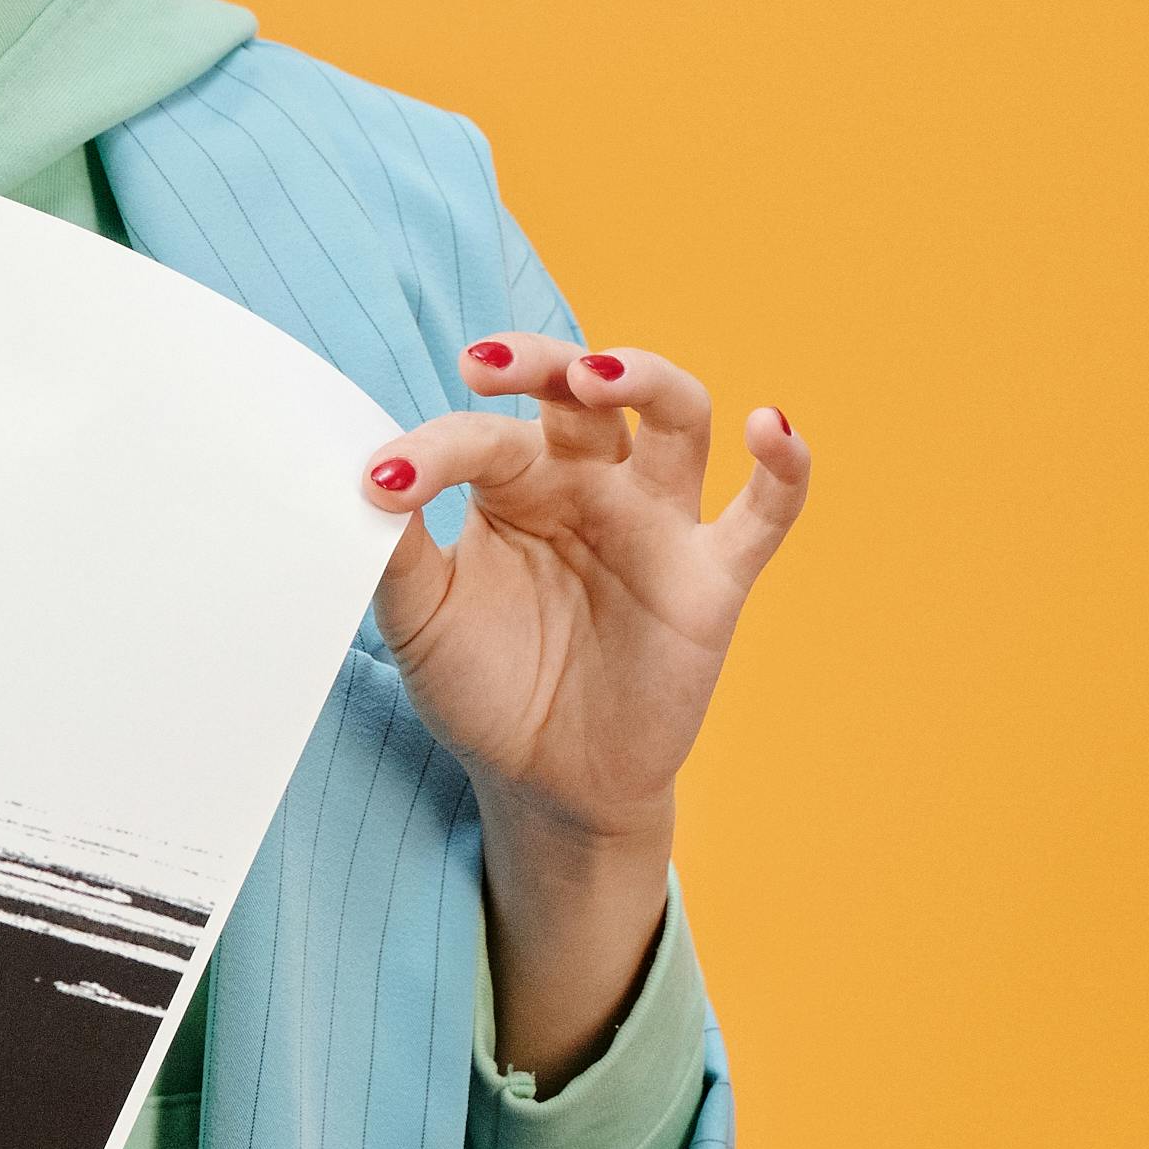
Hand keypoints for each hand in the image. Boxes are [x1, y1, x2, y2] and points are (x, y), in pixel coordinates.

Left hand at [365, 335, 809, 1070]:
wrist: (545, 785)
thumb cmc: (483, 687)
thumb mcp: (421, 622)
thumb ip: (396, 552)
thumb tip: (365, 482)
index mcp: (516, 482)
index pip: (482, 437)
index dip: (432, 452)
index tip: (380, 483)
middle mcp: (592, 483)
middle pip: (582, 390)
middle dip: (541, 362)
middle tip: (486, 364)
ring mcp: (657, 523)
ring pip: (677, 417)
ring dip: (645, 379)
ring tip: (597, 374)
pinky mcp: (712, 579)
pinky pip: (767, 510)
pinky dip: (783, 463)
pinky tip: (769, 425)